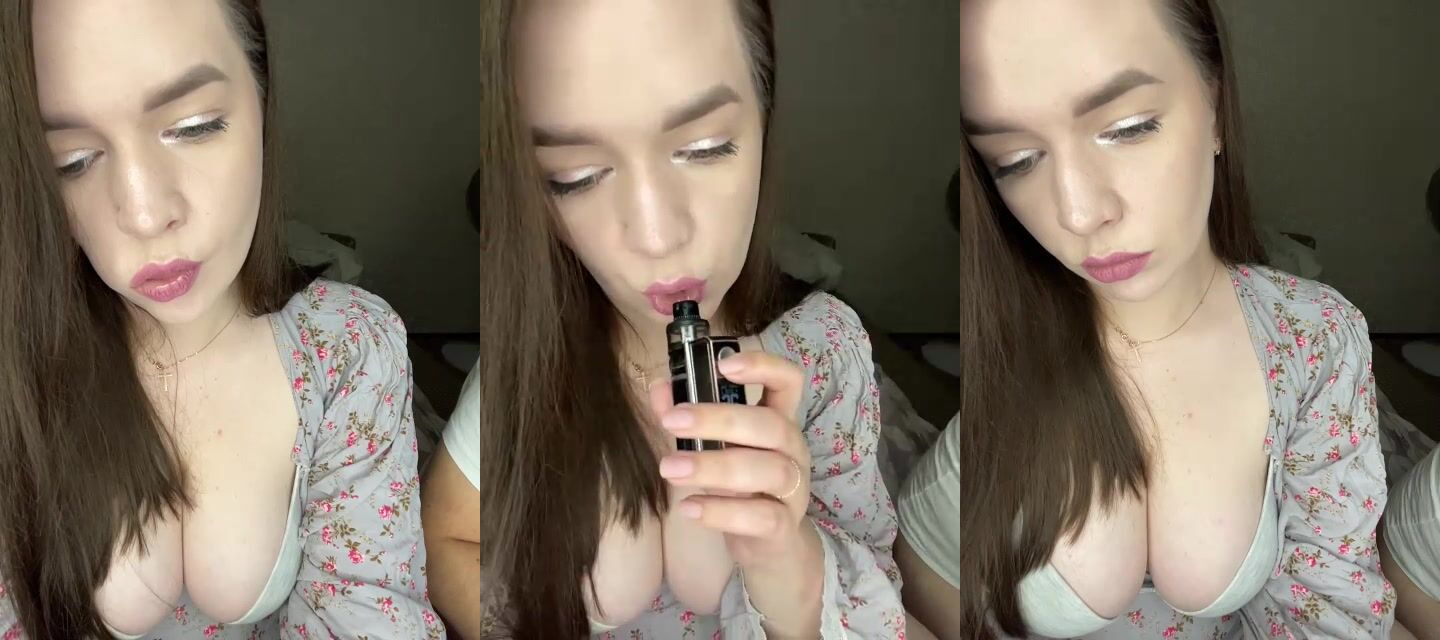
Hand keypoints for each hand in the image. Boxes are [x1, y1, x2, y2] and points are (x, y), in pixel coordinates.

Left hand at [648, 350, 812, 568]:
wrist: (771, 547)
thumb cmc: (742, 487)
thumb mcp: (716, 449)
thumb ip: (688, 419)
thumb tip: (660, 388)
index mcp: (778, 420)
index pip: (788, 381)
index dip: (763, 366)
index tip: (724, 364)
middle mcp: (793, 449)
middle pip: (769, 424)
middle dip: (718, 419)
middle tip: (671, 422)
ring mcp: (794, 488)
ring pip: (767, 469)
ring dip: (715, 466)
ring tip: (670, 469)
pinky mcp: (784, 526)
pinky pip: (761, 516)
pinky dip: (722, 512)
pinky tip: (689, 508)